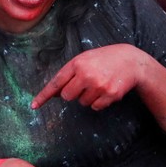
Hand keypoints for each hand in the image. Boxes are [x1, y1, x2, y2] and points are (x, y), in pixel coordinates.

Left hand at [31, 44, 148, 110]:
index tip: (34, 105)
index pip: (56, 82)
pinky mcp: (110, 95)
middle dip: (73, 93)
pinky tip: (107, 90)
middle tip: (85, 84)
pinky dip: (99, 102)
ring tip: (99, 84)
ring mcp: (99, 85)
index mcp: (78, 63)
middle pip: (68, 96)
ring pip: (82, 103)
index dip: (44, 95)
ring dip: (88, 97)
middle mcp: (87, 74)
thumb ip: (70, 74)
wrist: (131, 61)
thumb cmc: (104, 59)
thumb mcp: (85, 59)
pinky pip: (95, 107)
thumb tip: (57, 93)